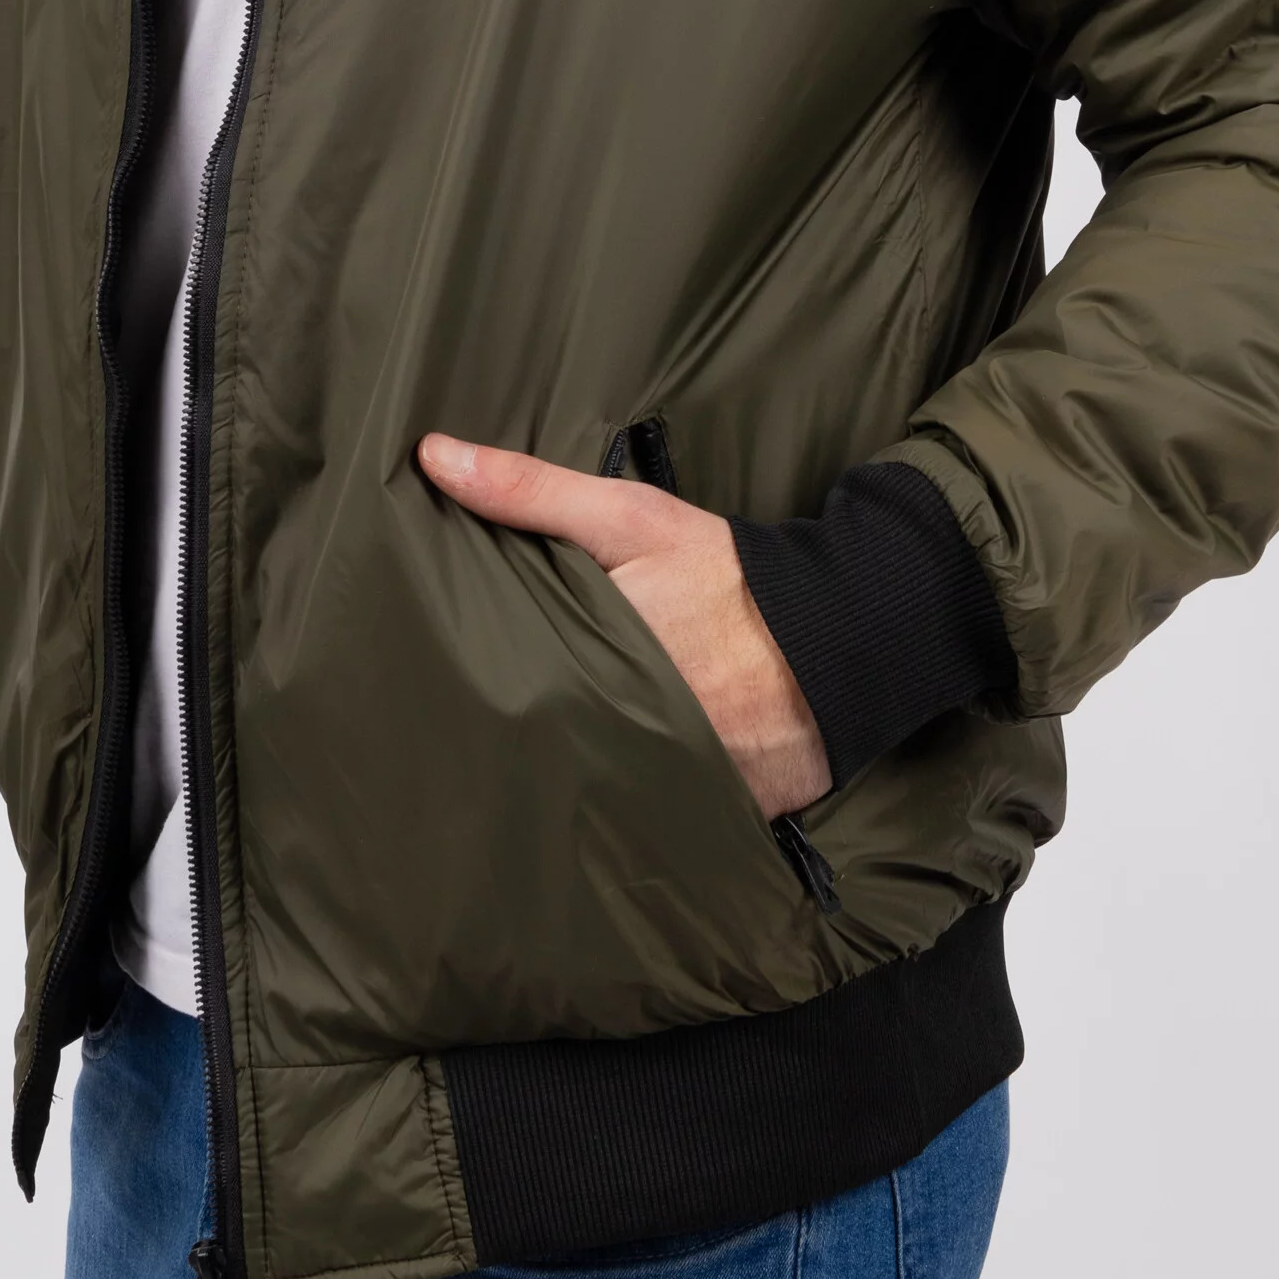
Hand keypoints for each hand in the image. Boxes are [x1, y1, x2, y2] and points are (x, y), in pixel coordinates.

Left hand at [416, 434, 830, 818]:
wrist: (844, 638)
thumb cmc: (727, 577)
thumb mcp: (629, 519)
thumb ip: (528, 490)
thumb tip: (433, 456)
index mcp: (594, 658)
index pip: (503, 683)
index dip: (476, 683)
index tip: (444, 675)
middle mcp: (626, 729)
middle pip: (541, 742)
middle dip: (518, 733)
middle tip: (479, 726)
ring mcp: (670, 782)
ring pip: (589, 790)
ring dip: (572, 776)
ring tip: (544, 764)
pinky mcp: (710, 817)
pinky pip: (650, 822)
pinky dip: (633, 809)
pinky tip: (606, 801)